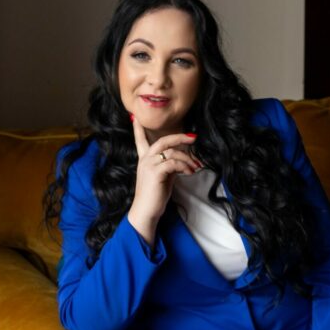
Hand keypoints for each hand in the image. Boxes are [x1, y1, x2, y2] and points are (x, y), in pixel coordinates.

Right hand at [127, 114, 199, 244]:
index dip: (138, 129)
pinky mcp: (155, 172)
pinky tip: (189, 173)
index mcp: (144, 160)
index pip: (140, 140)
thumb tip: (181, 160)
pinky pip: (173, 163)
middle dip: (180, 137)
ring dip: (187, 159)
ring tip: (195, 167)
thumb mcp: (163, 178)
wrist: (146, 211)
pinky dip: (185, 166)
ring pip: (172, 153)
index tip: (134, 117)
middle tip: (193, 138)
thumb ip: (169, 166)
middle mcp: (145, 160)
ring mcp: (149, 165)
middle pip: (163, 141)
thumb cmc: (155, 197)